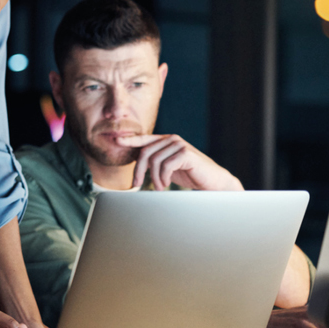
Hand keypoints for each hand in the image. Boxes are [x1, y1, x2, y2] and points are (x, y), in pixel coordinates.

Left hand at [117, 134, 243, 190]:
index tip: (116, 141)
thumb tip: (136, 164)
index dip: (130, 140)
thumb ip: (155, 162)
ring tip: (160, 188)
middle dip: (138, 170)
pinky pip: (166, 166)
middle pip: (145, 152)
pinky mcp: (186, 154)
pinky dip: (163, 178)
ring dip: (154, 178)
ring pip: (154, 161)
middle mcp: (172, 139)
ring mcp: (179, 145)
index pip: (144, 139)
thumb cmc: (189, 175)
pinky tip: (167, 185)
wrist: (212, 181)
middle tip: (136, 184)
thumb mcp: (168, 167)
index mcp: (166, 140)